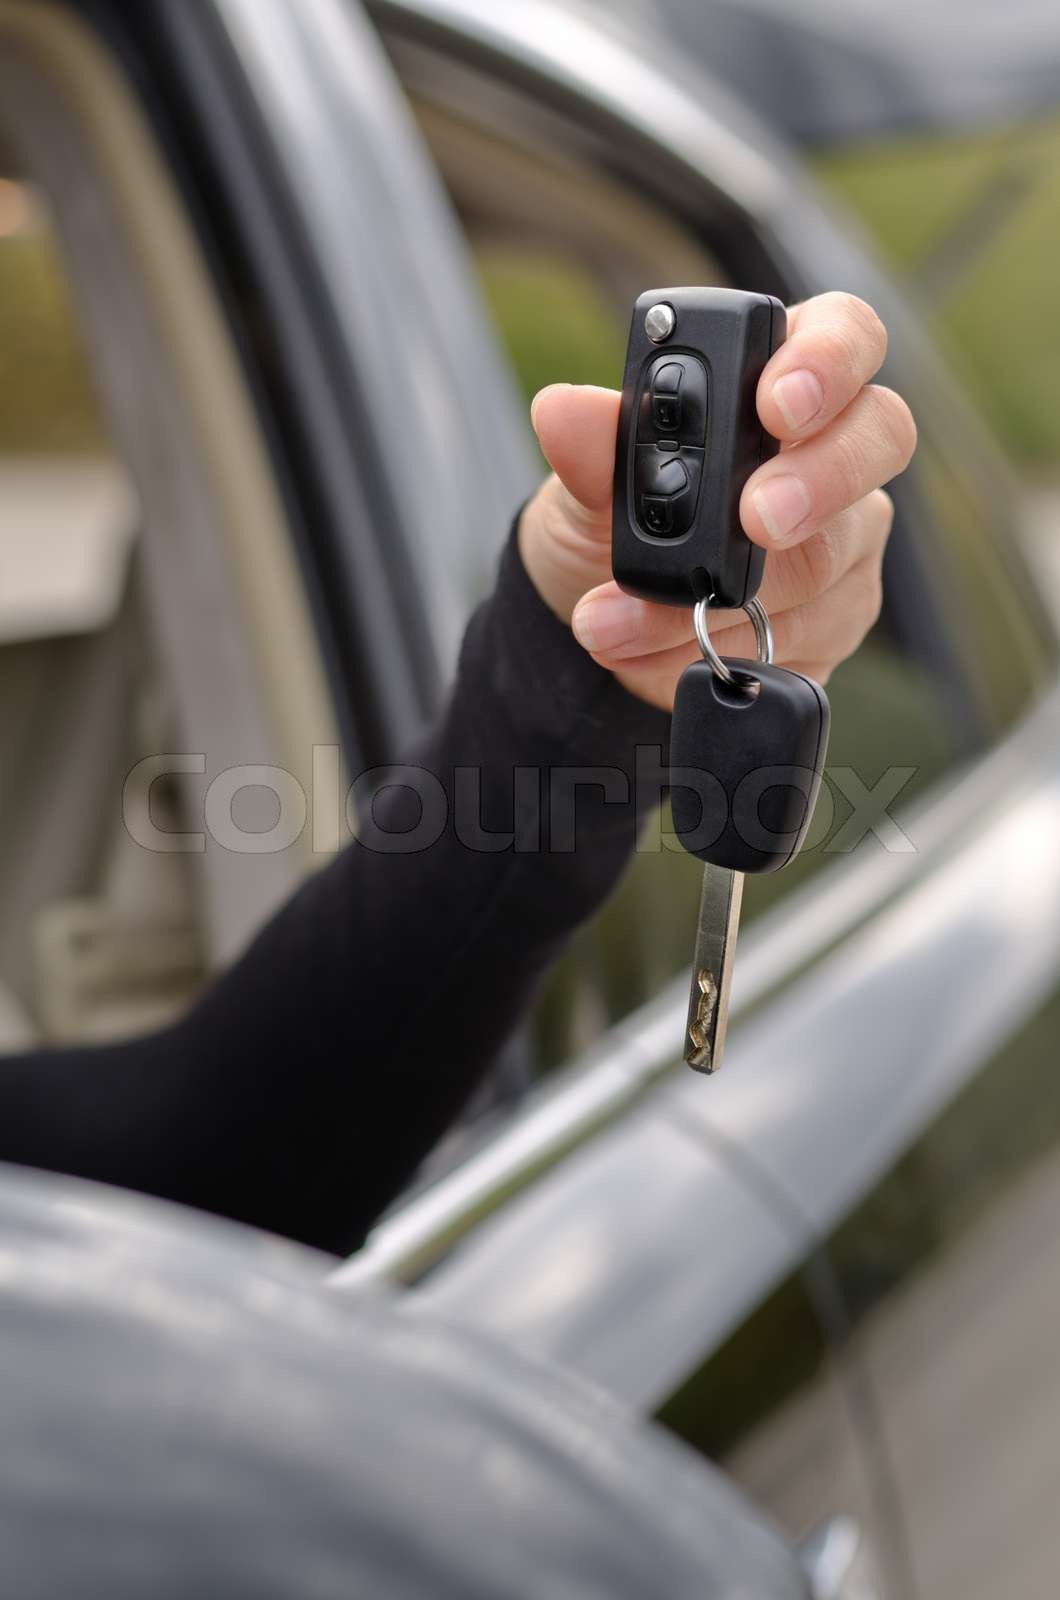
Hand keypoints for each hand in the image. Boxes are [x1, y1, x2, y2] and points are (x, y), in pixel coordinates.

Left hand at [518, 292, 916, 708]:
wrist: (596, 610)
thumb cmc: (607, 516)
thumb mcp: (583, 482)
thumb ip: (589, 448)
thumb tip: (564, 412)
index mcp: (776, 379)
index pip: (844, 334)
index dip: (827, 359)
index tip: (776, 405)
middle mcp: (831, 451)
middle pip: (880, 439)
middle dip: (817, 482)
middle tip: (755, 521)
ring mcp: (844, 541)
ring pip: (826, 563)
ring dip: (719, 601)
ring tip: (623, 622)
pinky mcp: (834, 622)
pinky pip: (798, 641)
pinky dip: (715, 653)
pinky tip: (656, 658)